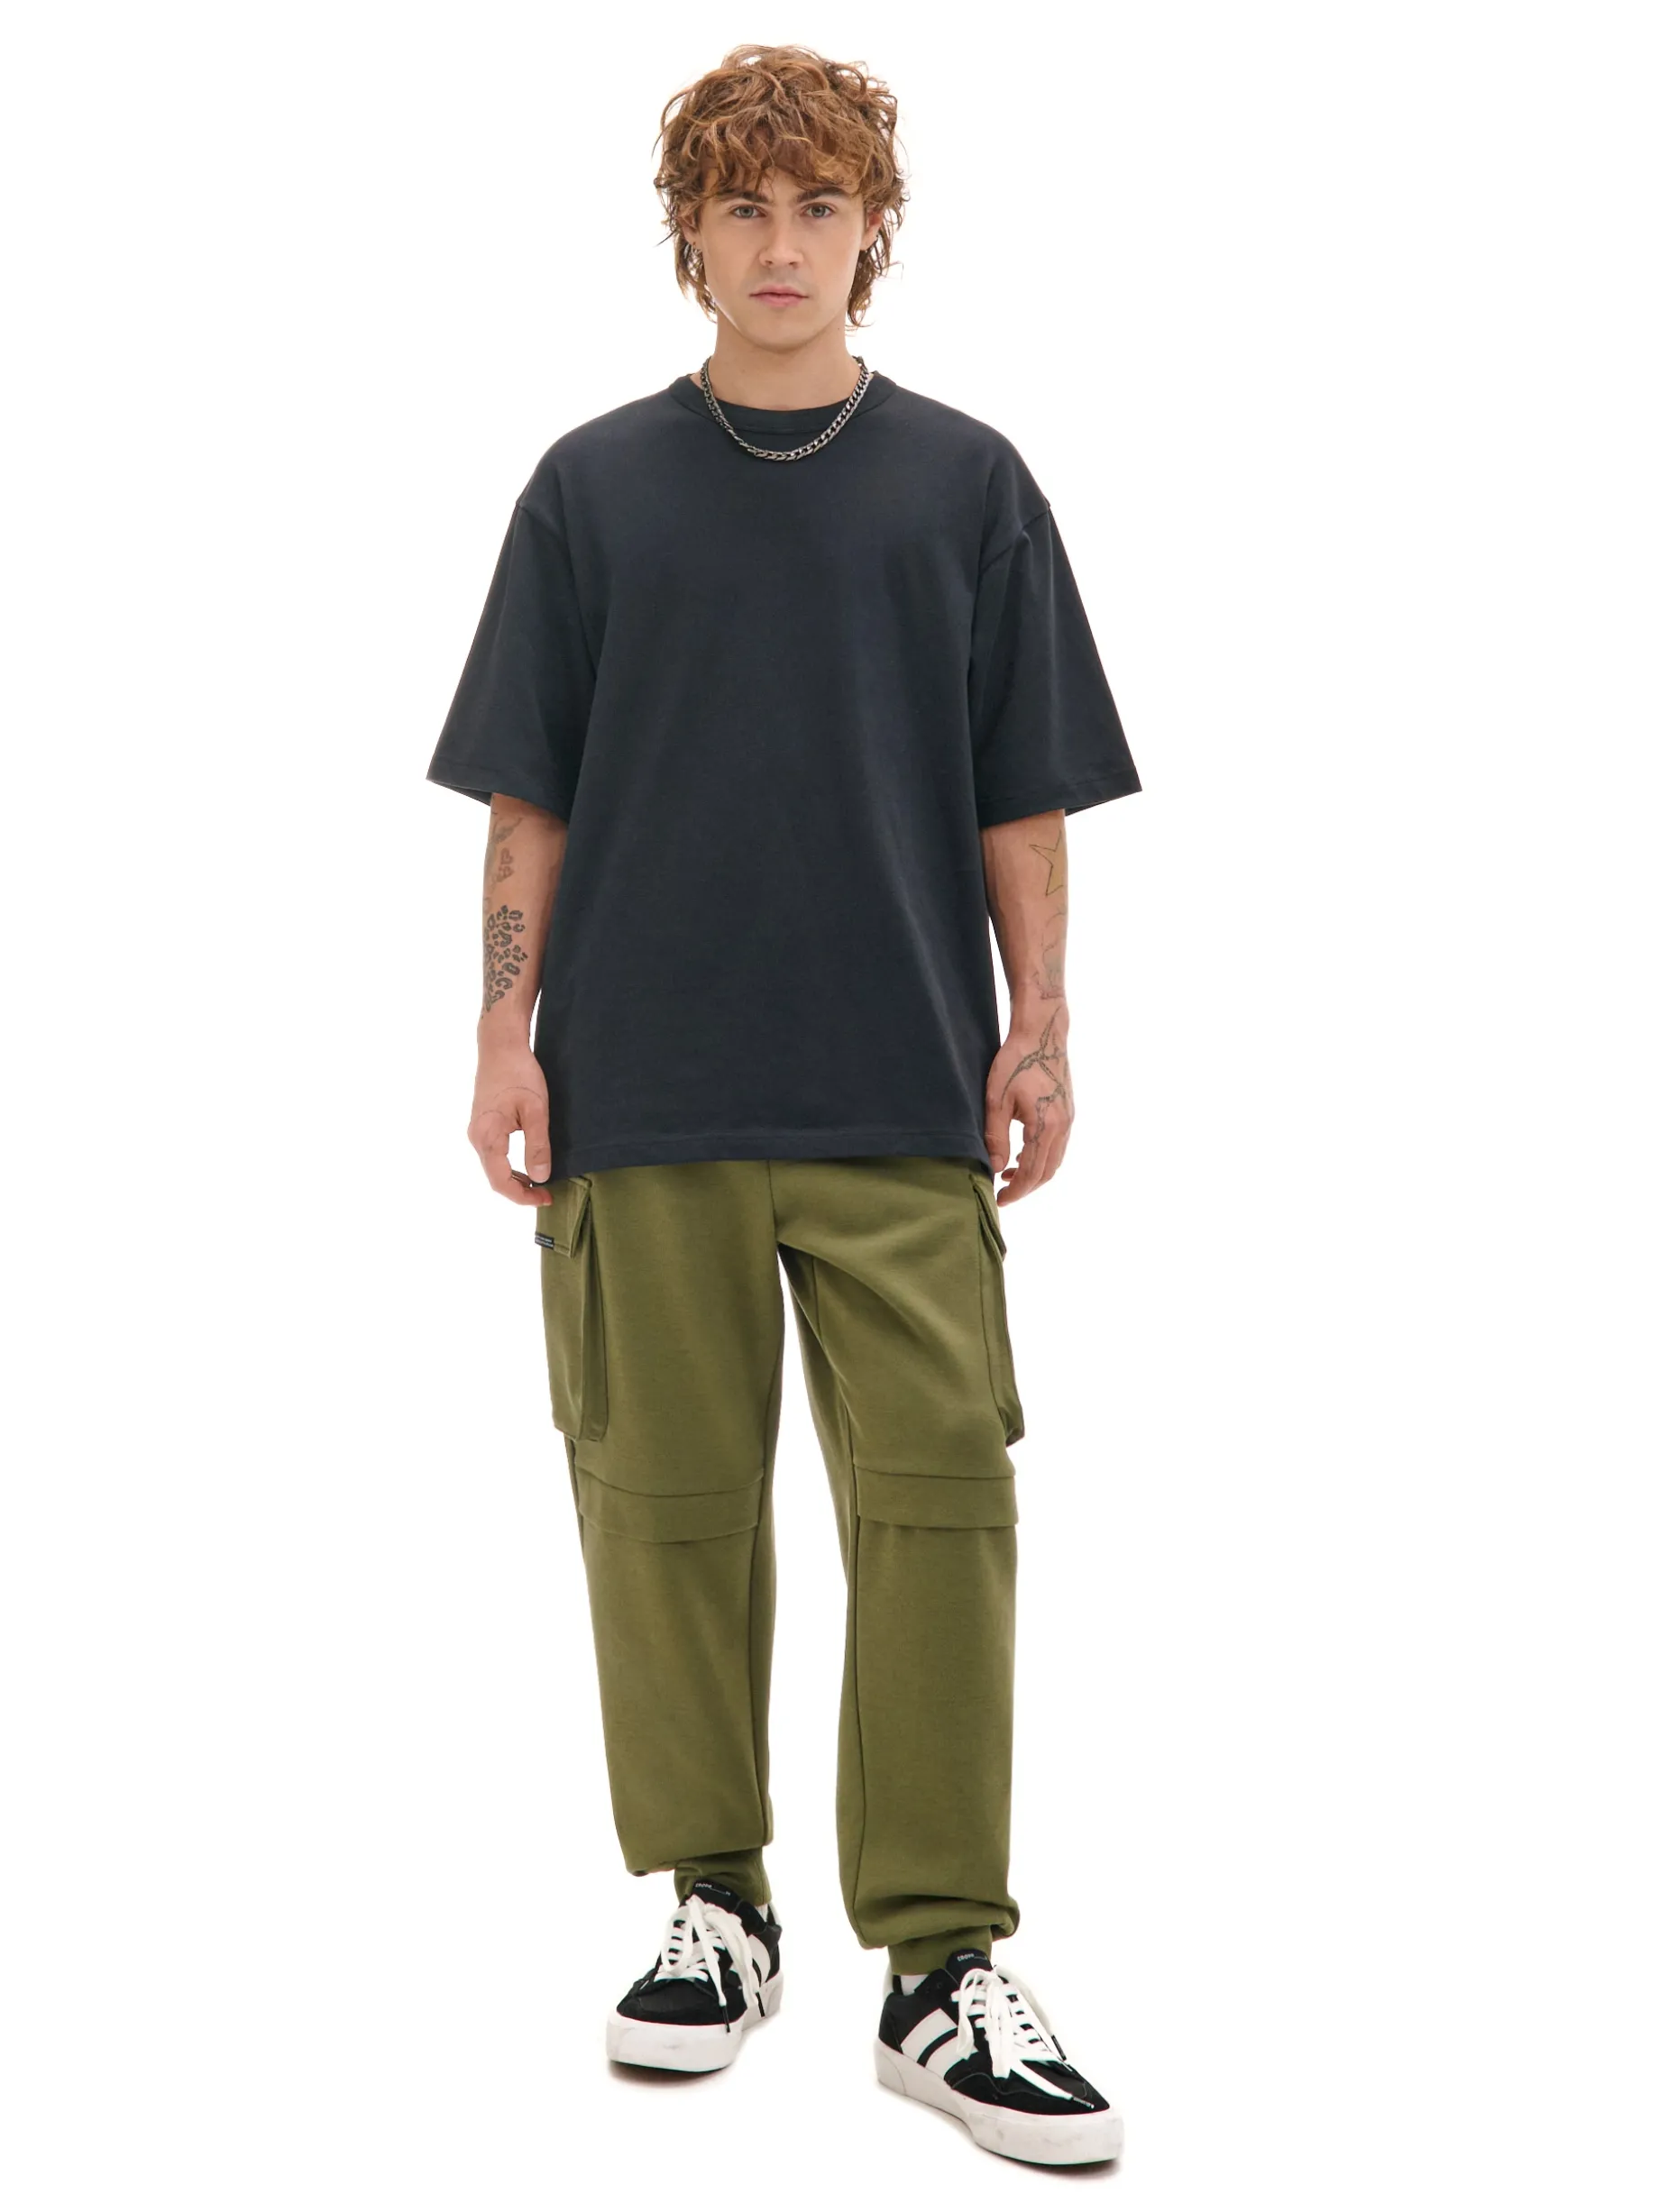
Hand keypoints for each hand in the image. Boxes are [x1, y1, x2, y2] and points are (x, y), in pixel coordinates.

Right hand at [469, 1044, 554, 1204]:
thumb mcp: (536, 1110)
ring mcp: (477, 1130)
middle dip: (520, 1190)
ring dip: (515, 1179)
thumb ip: (537, 1145)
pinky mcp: (482, 1123)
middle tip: (547, 1193)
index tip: (546, 1198)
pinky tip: (527, 1164)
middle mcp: (476, 1137)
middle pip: (495, 1177)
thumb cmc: (519, 1073)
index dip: (523, 1197)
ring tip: (540, 1182)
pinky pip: (493, 1154)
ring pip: (493, 1166)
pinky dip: (509, 1165)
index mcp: (487, 1137)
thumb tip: (540, 1177)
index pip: (501, 1182)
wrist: (500, 1045)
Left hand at [984, 1003, 1072, 1203]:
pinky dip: (1042, 1157)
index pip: (1032, 1172)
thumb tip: (996, 1168)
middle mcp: (1063, 1126)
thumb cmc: (1015, 1062)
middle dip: (1026, 1187)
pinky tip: (1024, 1153)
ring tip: (1010, 1174)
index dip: (1016, 1191)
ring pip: (1055, 1160)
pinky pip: (1058, 1146)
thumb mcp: (997, 1100)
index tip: (1000, 1200)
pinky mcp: (1068, 1112)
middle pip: (1047, 1172)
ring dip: (1035, 1172)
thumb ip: (996, 1138)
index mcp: (1046, 1126)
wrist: (1043, 1034)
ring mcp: (1069, 1119)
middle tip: (1004, 1193)